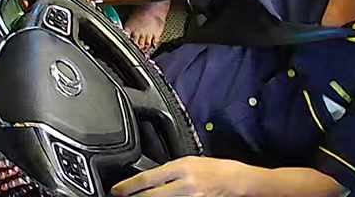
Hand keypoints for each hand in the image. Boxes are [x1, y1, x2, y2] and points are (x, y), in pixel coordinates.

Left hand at [112, 156, 252, 195]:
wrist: (236, 180)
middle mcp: (185, 183)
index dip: (129, 186)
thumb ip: (170, 169)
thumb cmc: (214, 169)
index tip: (117, 190)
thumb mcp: (190, 161)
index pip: (148, 178)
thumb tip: (151, 178)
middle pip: (151, 195)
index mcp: (181, 167)